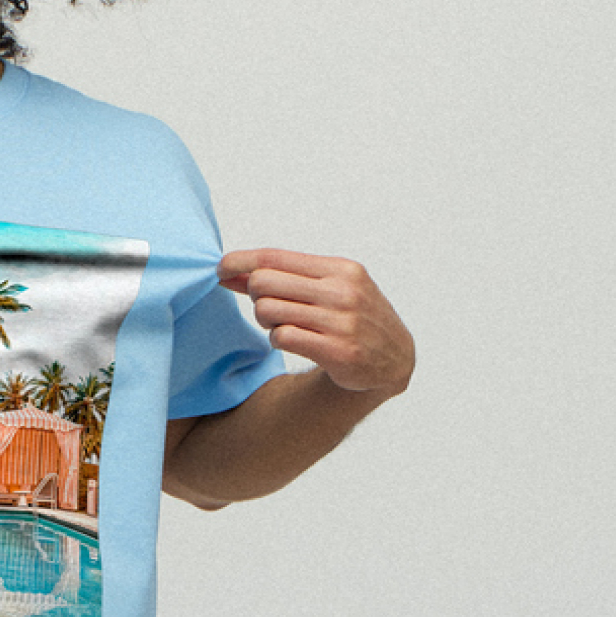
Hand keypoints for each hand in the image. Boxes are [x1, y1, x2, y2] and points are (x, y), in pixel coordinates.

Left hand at [217, 247, 414, 404]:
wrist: (394, 359)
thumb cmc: (355, 317)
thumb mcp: (332, 287)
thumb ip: (287, 279)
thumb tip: (232, 272)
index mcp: (341, 269)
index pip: (275, 257)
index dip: (241, 261)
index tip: (221, 268)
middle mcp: (342, 292)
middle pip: (264, 282)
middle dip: (255, 295)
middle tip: (269, 306)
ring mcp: (341, 322)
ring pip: (269, 311)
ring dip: (267, 320)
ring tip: (286, 324)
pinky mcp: (337, 351)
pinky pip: (282, 337)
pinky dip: (278, 339)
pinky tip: (294, 340)